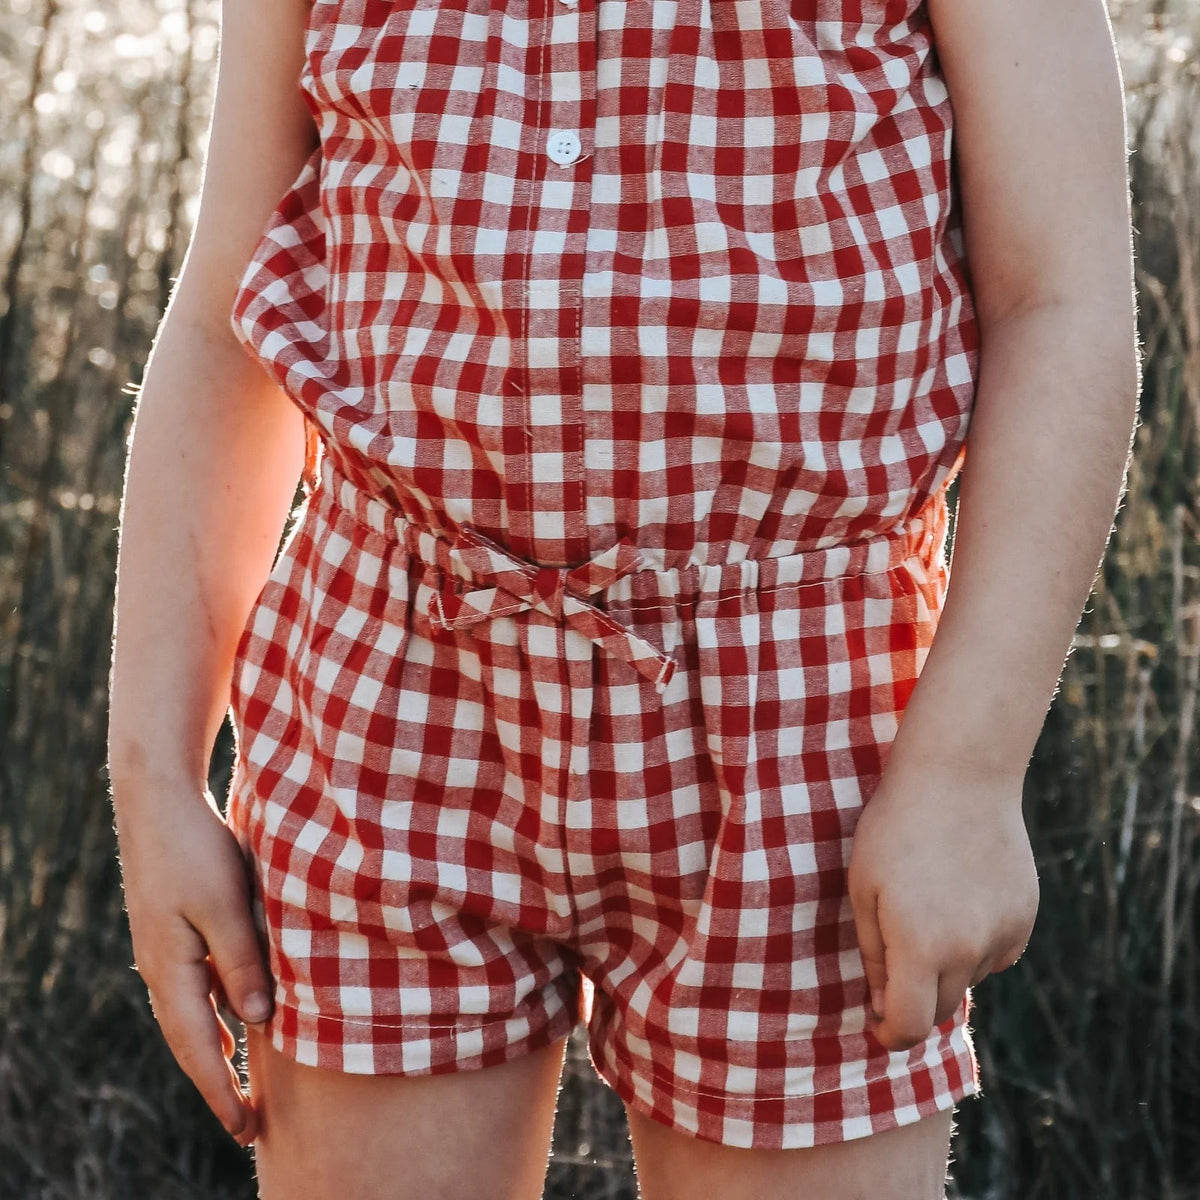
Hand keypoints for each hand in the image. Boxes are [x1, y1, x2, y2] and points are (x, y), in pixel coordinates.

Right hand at [111, 777, 272, 1146]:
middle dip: (219, 1084)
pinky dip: (217, 1015)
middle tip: (247, 1124)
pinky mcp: (176, 931)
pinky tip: (238, 1019)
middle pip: (192, 1042)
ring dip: (217, 1053)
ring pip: (194, 1016)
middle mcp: (163, 970)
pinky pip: (198, 988)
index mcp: (171, 971)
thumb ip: (242, 963)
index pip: (199, 1048)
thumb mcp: (227, 906)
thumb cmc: (196, 850)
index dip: (222, 1090)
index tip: (244, 1127)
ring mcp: (167, 951)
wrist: (159, 802)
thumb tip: (257, 1021)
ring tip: (240, 1085)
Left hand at [846, 757, 1038, 1051]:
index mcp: (920, 946)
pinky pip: (997, 953)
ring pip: (969, 978)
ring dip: (945, 966)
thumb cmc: (895, 827)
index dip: (888, 1033)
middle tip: (893, 964)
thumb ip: (872, 953)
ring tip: (926, 908)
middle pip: (939, 1007)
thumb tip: (880, 1004)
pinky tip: (960, 899)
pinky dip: (976, 944)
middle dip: (913, 999)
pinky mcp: (1026, 917)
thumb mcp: (863, 887)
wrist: (960, 777)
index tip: (875, 1023)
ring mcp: (1003, 934)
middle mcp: (968, 950)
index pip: (908, 1025)